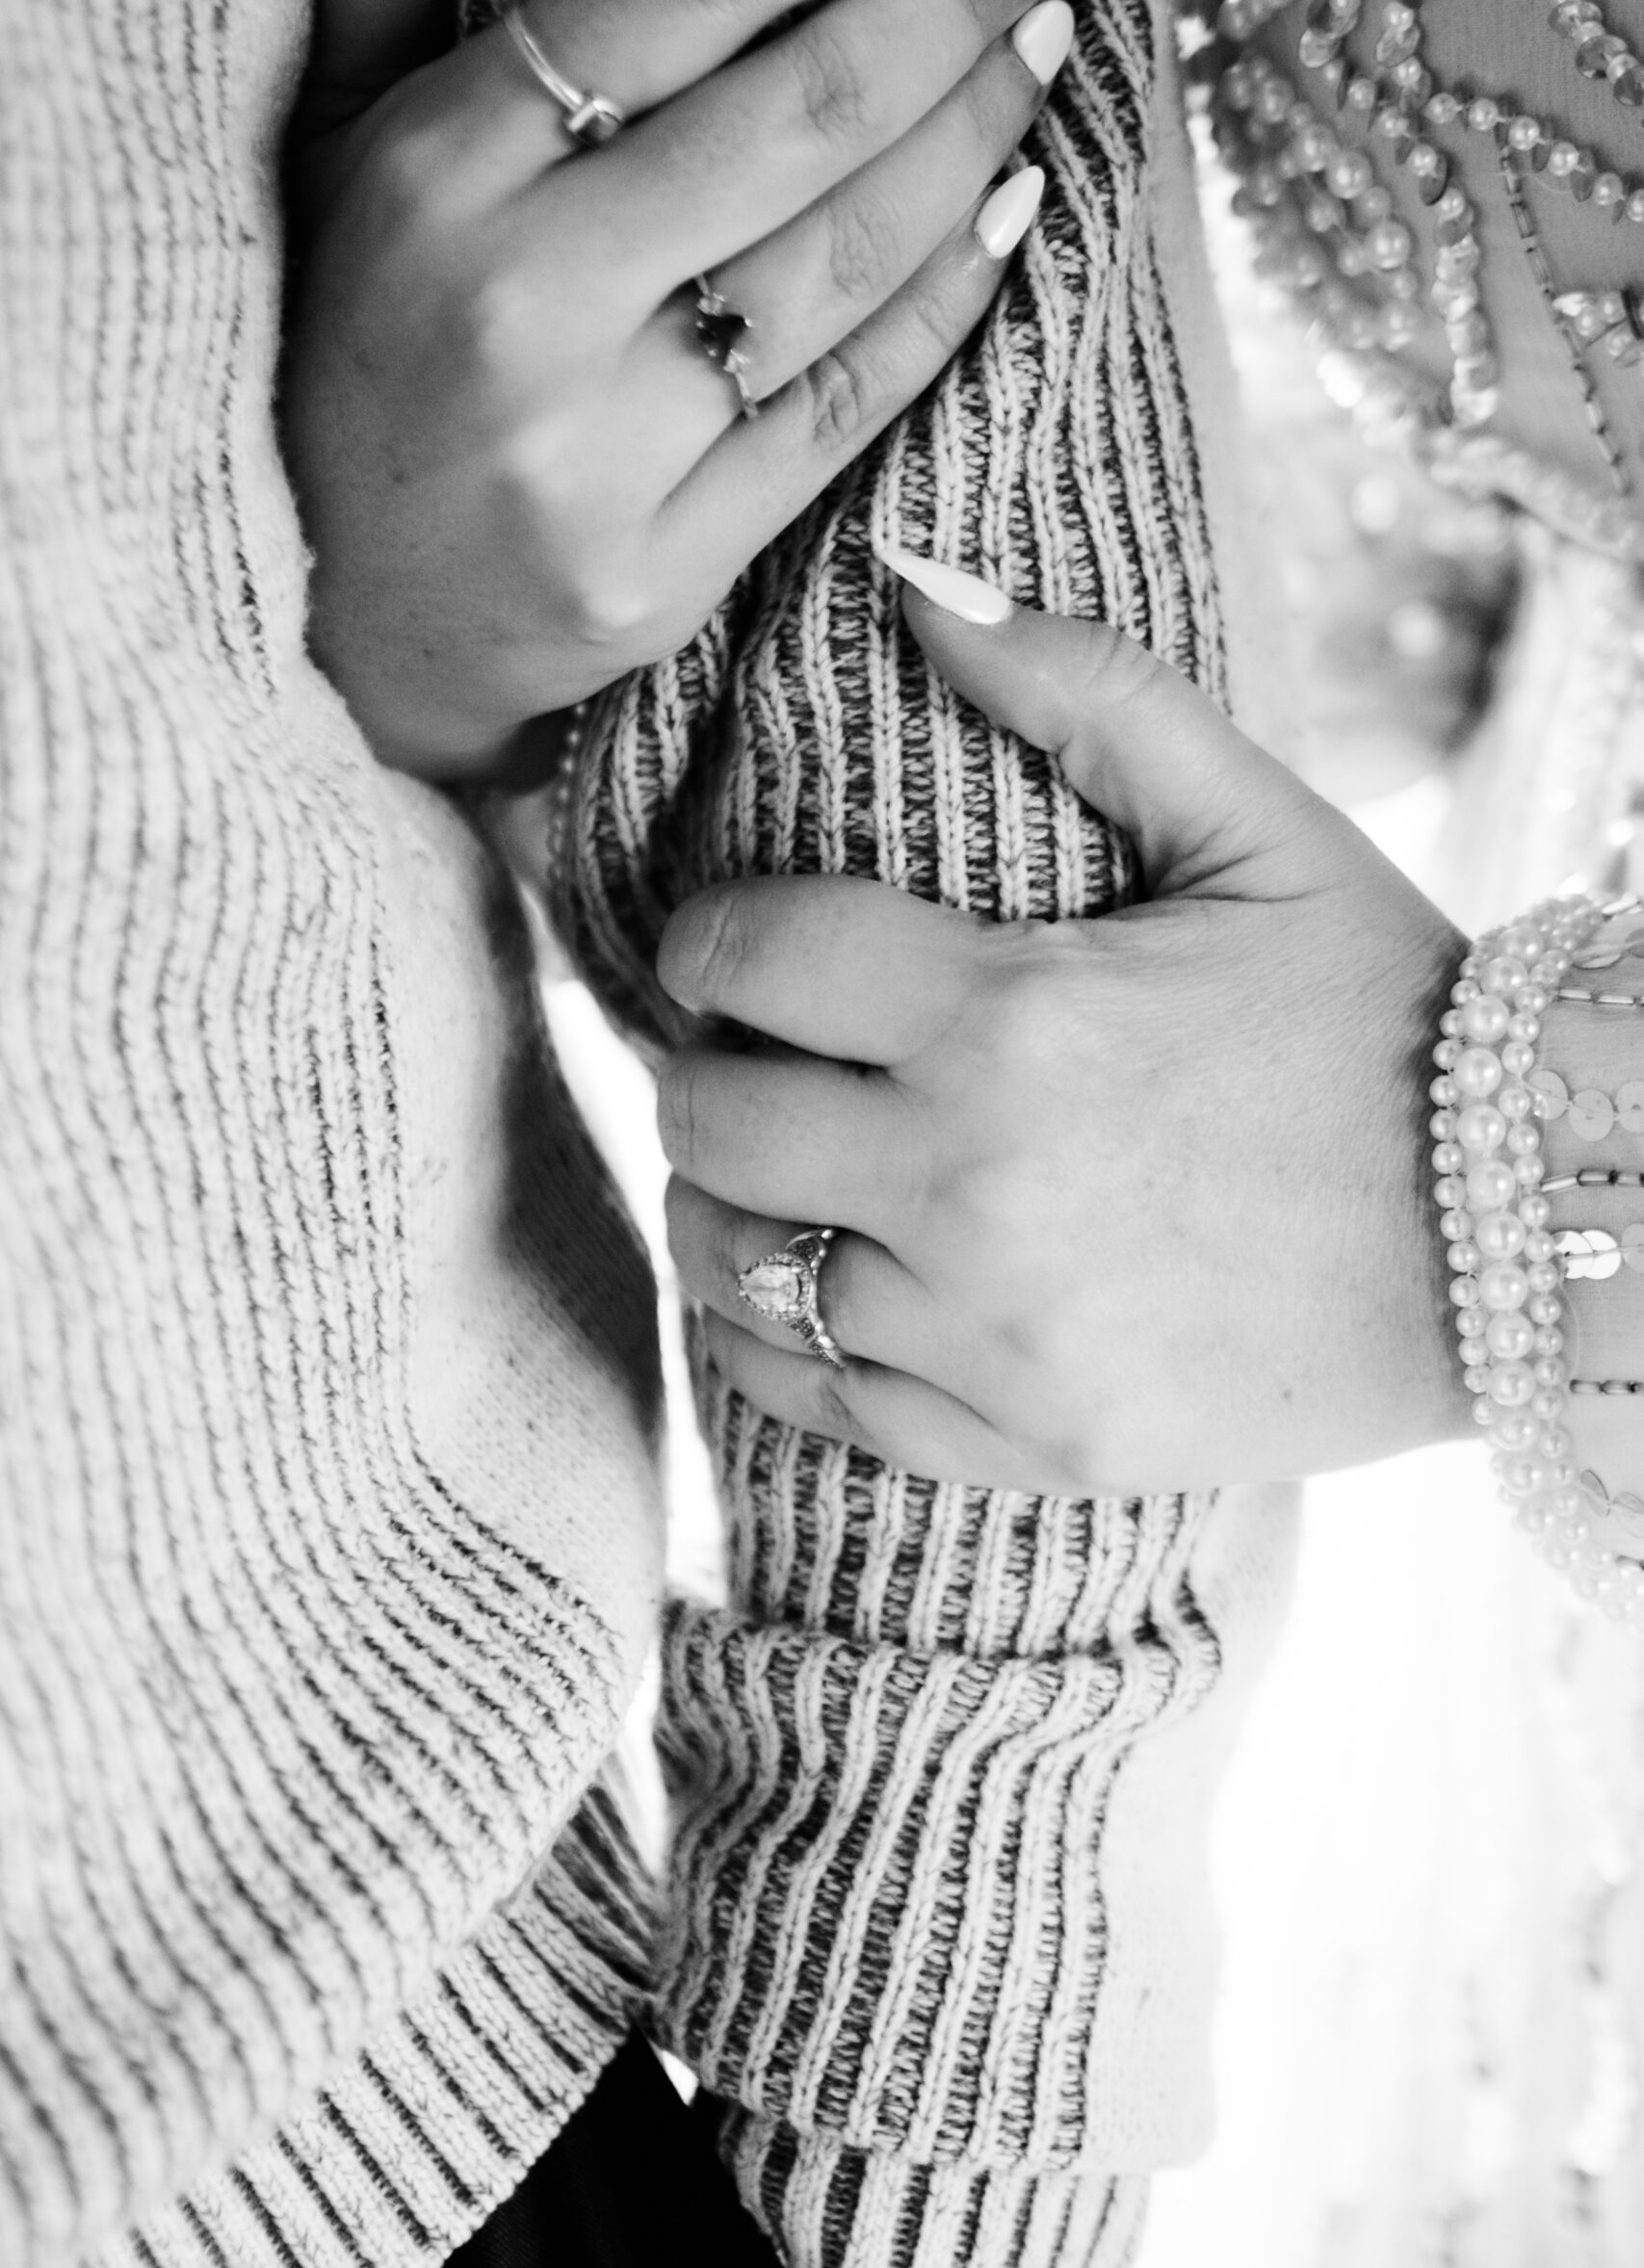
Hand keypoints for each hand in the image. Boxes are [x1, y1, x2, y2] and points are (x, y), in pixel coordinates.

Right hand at [283, 0, 1068, 782]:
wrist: (337, 619)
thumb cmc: (358, 357)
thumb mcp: (351, 154)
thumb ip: (429, 13)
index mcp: (440, 175)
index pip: (666, 1)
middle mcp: (525, 308)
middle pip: (799, 117)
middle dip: (937, 17)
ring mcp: (602, 456)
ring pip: (842, 260)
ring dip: (972, 139)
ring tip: (1030, 57)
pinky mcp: (666, 567)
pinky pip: (843, 405)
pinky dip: (945, 297)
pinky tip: (1007, 211)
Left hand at [654, 566, 1472, 1496]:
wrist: (1520, 1235)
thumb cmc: (1383, 1014)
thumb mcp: (1260, 826)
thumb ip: (1085, 690)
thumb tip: (913, 576)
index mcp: (1013, 1016)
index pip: (753, 955)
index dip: (707, 937)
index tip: (719, 946)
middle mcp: (973, 1183)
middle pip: (711, 1115)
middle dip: (702, 1064)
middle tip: (744, 1053)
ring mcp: (989, 1334)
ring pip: (735, 1265)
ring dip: (722, 1199)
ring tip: (770, 1167)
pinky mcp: (1020, 1443)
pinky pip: (809, 1402)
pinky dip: (771, 1342)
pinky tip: (806, 1290)